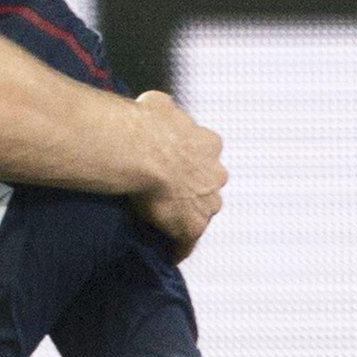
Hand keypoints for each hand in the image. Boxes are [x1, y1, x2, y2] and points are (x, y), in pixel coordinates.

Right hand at [128, 91, 226, 259]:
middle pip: (209, 183)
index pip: (205, 152)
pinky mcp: (193, 226)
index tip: (174, 160)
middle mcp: (215, 173)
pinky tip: (168, 253)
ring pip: (202, 211)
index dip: (189, 157)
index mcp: (209, 143)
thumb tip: (157, 106)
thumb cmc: (145, 125)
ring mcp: (208, 202)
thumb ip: (164, 108)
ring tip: (165, 221)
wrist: (141, 150)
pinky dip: (178, 247)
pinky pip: (187, 241)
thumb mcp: (157, 103)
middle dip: (195, 186)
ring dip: (188, 213)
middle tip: (168, 189)